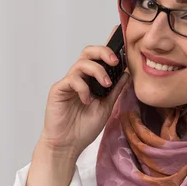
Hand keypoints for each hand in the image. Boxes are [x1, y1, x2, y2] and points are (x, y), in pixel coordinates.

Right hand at [39, 26, 128, 158]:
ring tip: (105, 85)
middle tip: (115, 61)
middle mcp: (80, 77)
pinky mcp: (58, 90)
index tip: (123, 39)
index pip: (100, 58)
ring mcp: (69, 82)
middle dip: (103, 52)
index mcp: (92, 80)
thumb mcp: (107, 106)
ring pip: (81, 63)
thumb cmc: (84, 127)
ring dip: (97, 71)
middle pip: (88, 52)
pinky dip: (83, 87)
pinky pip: (72, 79)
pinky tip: (87, 100)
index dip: (109, 47)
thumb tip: (127, 73)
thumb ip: (115, 89)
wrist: (68, 145)